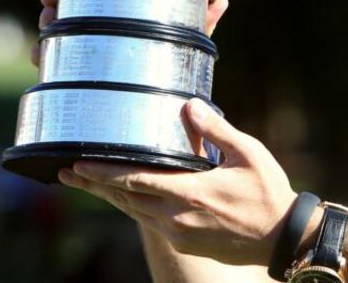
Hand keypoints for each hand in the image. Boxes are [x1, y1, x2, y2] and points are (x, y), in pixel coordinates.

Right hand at [31, 0, 229, 65]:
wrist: (172, 116)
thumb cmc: (181, 71)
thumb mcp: (189, 44)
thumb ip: (202, 23)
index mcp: (126, 18)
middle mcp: (104, 33)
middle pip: (71, 10)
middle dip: (55, 1)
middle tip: (50, 2)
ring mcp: (91, 56)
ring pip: (59, 35)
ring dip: (47, 26)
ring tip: (46, 25)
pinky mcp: (84, 79)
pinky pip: (57, 65)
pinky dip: (45, 58)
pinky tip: (40, 57)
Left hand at [59, 99, 296, 265]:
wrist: (281, 238)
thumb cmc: (268, 193)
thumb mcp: (248, 154)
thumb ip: (216, 129)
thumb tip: (190, 104)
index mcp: (191, 192)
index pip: (135, 180)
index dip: (103, 172)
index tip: (78, 163)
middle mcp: (177, 217)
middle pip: (124, 199)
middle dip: (94, 184)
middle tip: (66, 173)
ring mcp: (178, 234)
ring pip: (134, 212)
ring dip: (109, 196)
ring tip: (86, 183)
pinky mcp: (184, 243)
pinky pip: (149, 222)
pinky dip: (132, 207)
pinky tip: (125, 198)